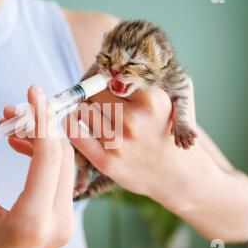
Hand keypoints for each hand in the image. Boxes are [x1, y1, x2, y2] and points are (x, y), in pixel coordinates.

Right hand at [0, 85, 74, 247]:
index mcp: (32, 220)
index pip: (49, 156)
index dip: (42, 118)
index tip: (33, 92)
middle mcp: (58, 222)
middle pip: (63, 156)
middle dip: (42, 125)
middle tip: (13, 110)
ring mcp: (66, 223)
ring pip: (66, 164)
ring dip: (44, 139)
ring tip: (12, 127)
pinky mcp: (65, 220)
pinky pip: (62, 177)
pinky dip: (46, 156)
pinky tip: (22, 146)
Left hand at [63, 80, 247, 241]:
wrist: (176, 175)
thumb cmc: (164, 132)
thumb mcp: (163, 102)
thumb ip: (136, 84)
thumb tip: (98, 72)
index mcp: (151, 100)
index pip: (110, 77)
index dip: (104, 80)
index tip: (105, 87)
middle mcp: (133, 121)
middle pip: (94, 93)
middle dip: (94, 96)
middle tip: (101, 105)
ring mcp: (119, 143)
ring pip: (83, 110)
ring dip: (85, 111)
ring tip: (97, 118)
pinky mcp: (106, 162)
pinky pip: (74, 132)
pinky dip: (71, 123)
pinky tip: (77, 123)